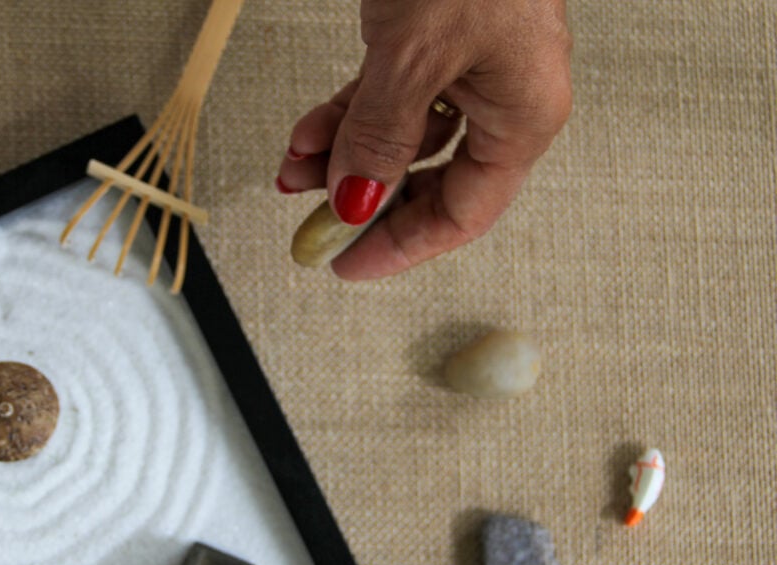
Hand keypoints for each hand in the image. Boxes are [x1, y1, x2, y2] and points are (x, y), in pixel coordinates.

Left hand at [277, 0, 571, 278]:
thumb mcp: (414, 56)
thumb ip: (382, 138)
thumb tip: (355, 203)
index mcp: (523, 117)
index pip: (462, 214)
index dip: (400, 248)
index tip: (345, 266)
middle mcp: (503, 101)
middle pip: (430, 185)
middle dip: (363, 204)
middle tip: (311, 230)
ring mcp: (470, 72)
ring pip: (400, 144)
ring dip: (342, 160)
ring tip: (293, 171)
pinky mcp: (436, 46)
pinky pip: (388, 101)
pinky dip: (345, 118)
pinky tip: (307, 133)